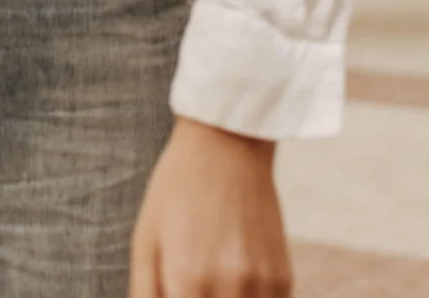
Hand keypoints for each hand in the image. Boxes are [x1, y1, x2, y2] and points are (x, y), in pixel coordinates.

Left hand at [129, 117, 291, 296]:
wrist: (227, 147)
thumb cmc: (175, 192)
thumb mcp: (145, 243)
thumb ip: (146, 295)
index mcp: (187, 279)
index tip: (176, 297)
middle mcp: (229, 285)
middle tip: (190, 290)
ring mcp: (262, 284)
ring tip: (208, 283)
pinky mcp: (283, 279)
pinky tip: (230, 285)